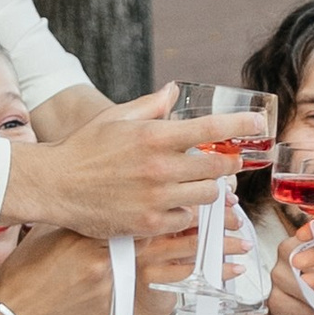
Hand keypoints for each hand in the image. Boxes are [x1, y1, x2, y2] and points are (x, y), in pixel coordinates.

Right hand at [0, 225, 125, 314]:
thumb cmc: (20, 278)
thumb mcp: (40, 236)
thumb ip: (69, 224)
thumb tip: (84, 216)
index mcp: (82, 239)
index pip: (121, 225)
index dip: (118, 226)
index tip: (112, 228)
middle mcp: (98, 261)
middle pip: (127, 246)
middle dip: (116, 247)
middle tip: (93, 252)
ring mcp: (104, 286)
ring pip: (120, 269)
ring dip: (108, 268)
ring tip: (79, 274)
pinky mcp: (104, 307)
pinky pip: (112, 290)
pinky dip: (100, 288)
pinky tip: (76, 290)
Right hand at [7, 87, 223, 241]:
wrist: (54, 185)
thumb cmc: (83, 149)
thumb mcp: (116, 118)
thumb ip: (151, 105)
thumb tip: (174, 91)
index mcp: (154, 136)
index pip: (211, 129)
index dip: (241, 126)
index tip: (259, 124)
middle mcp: (159, 167)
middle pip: (218, 167)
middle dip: (229, 163)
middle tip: (229, 162)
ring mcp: (155, 198)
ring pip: (207, 196)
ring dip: (209, 189)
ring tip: (198, 183)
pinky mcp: (148, 224)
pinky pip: (186, 219)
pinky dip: (186, 211)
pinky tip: (177, 204)